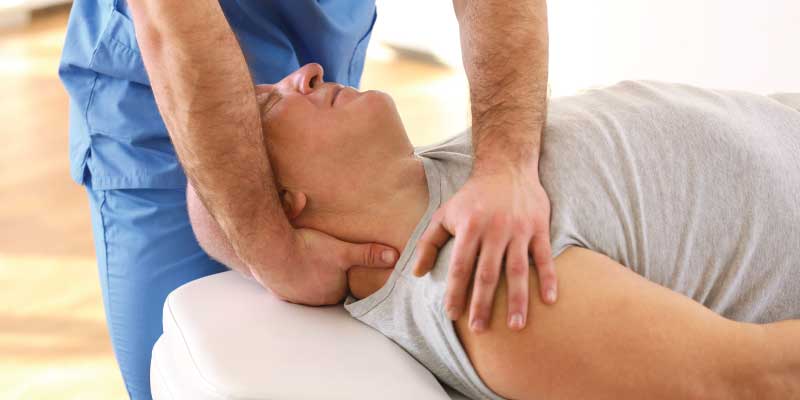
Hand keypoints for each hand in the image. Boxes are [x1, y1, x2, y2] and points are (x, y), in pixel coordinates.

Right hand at [251, 228, 397, 305]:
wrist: (271, 250)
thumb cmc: (308, 250)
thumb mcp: (342, 250)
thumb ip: (368, 255)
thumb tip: (393, 257)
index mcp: (333, 293)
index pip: (344, 287)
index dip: (344, 275)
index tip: (341, 264)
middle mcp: (314, 301)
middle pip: (326, 289)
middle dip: (326, 278)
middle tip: (324, 260)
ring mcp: (295, 298)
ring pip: (307, 289)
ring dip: (308, 278)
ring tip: (308, 261)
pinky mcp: (278, 291)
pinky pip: (288, 286)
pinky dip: (290, 276)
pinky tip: (290, 263)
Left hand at [411, 169, 556, 331]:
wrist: (506, 166)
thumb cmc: (472, 196)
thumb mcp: (445, 214)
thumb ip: (428, 243)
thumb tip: (416, 273)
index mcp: (470, 228)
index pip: (461, 266)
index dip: (456, 292)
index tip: (453, 315)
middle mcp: (495, 230)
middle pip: (488, 274)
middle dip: (483, 304)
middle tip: (479, 329)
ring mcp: (519, 230)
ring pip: (518, 270)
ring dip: (518, 300)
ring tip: (516, 326)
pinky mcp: (538, 228)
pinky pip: (544, 257)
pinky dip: (548, 279)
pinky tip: (548, 301)